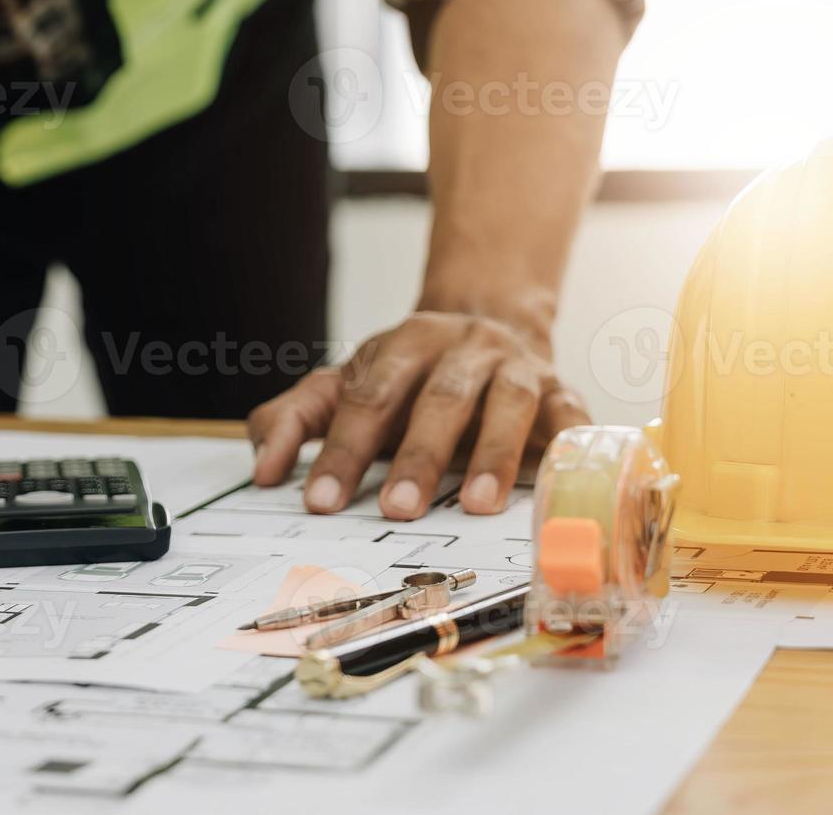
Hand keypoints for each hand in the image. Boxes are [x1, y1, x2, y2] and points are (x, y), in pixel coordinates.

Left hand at [245, 311, 587, 519]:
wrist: (491, 321)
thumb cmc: (410, 376)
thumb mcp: (346, 386)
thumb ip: (295, 421)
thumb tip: (262, 472)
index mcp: (405, 344)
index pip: (369, 397)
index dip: (343, 449)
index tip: (322, 502)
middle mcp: (464, 349)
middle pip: (440, 398)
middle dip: (417, 455)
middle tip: (396, 510)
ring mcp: (517, 367)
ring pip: (507, 403)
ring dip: (493, 452)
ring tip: (476, 504)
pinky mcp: (561, 391)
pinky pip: (570, 414)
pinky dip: (568, 440)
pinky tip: (556, 476)